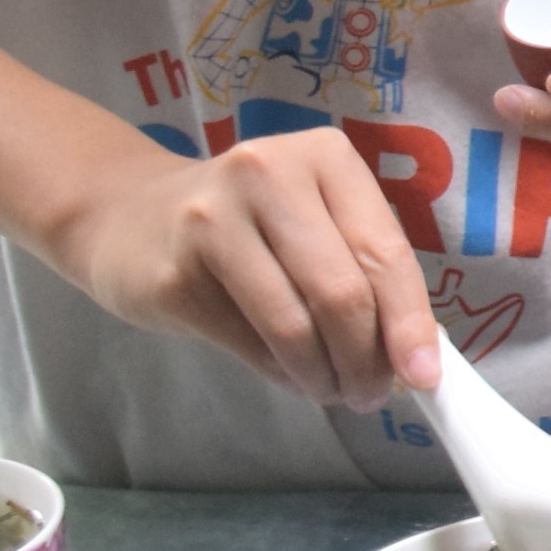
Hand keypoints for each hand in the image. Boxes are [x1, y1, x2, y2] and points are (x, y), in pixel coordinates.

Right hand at [46, 124, 439, 408]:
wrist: (126, 217)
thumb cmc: (249, 224)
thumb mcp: (313, 219)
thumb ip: (362, 268)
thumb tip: (415, 354)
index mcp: (325, 156)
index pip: (385, 251)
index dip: (409, 322)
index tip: (424, 376)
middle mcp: (270, 175)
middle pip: (342, 292)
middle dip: (366, 359)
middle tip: (370, 394)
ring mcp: (213, 222)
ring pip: (295, 325)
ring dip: (324, 376)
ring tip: (333, 390)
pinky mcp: (174, 275)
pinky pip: (250, 344)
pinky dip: (282, 373)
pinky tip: (290, 374)